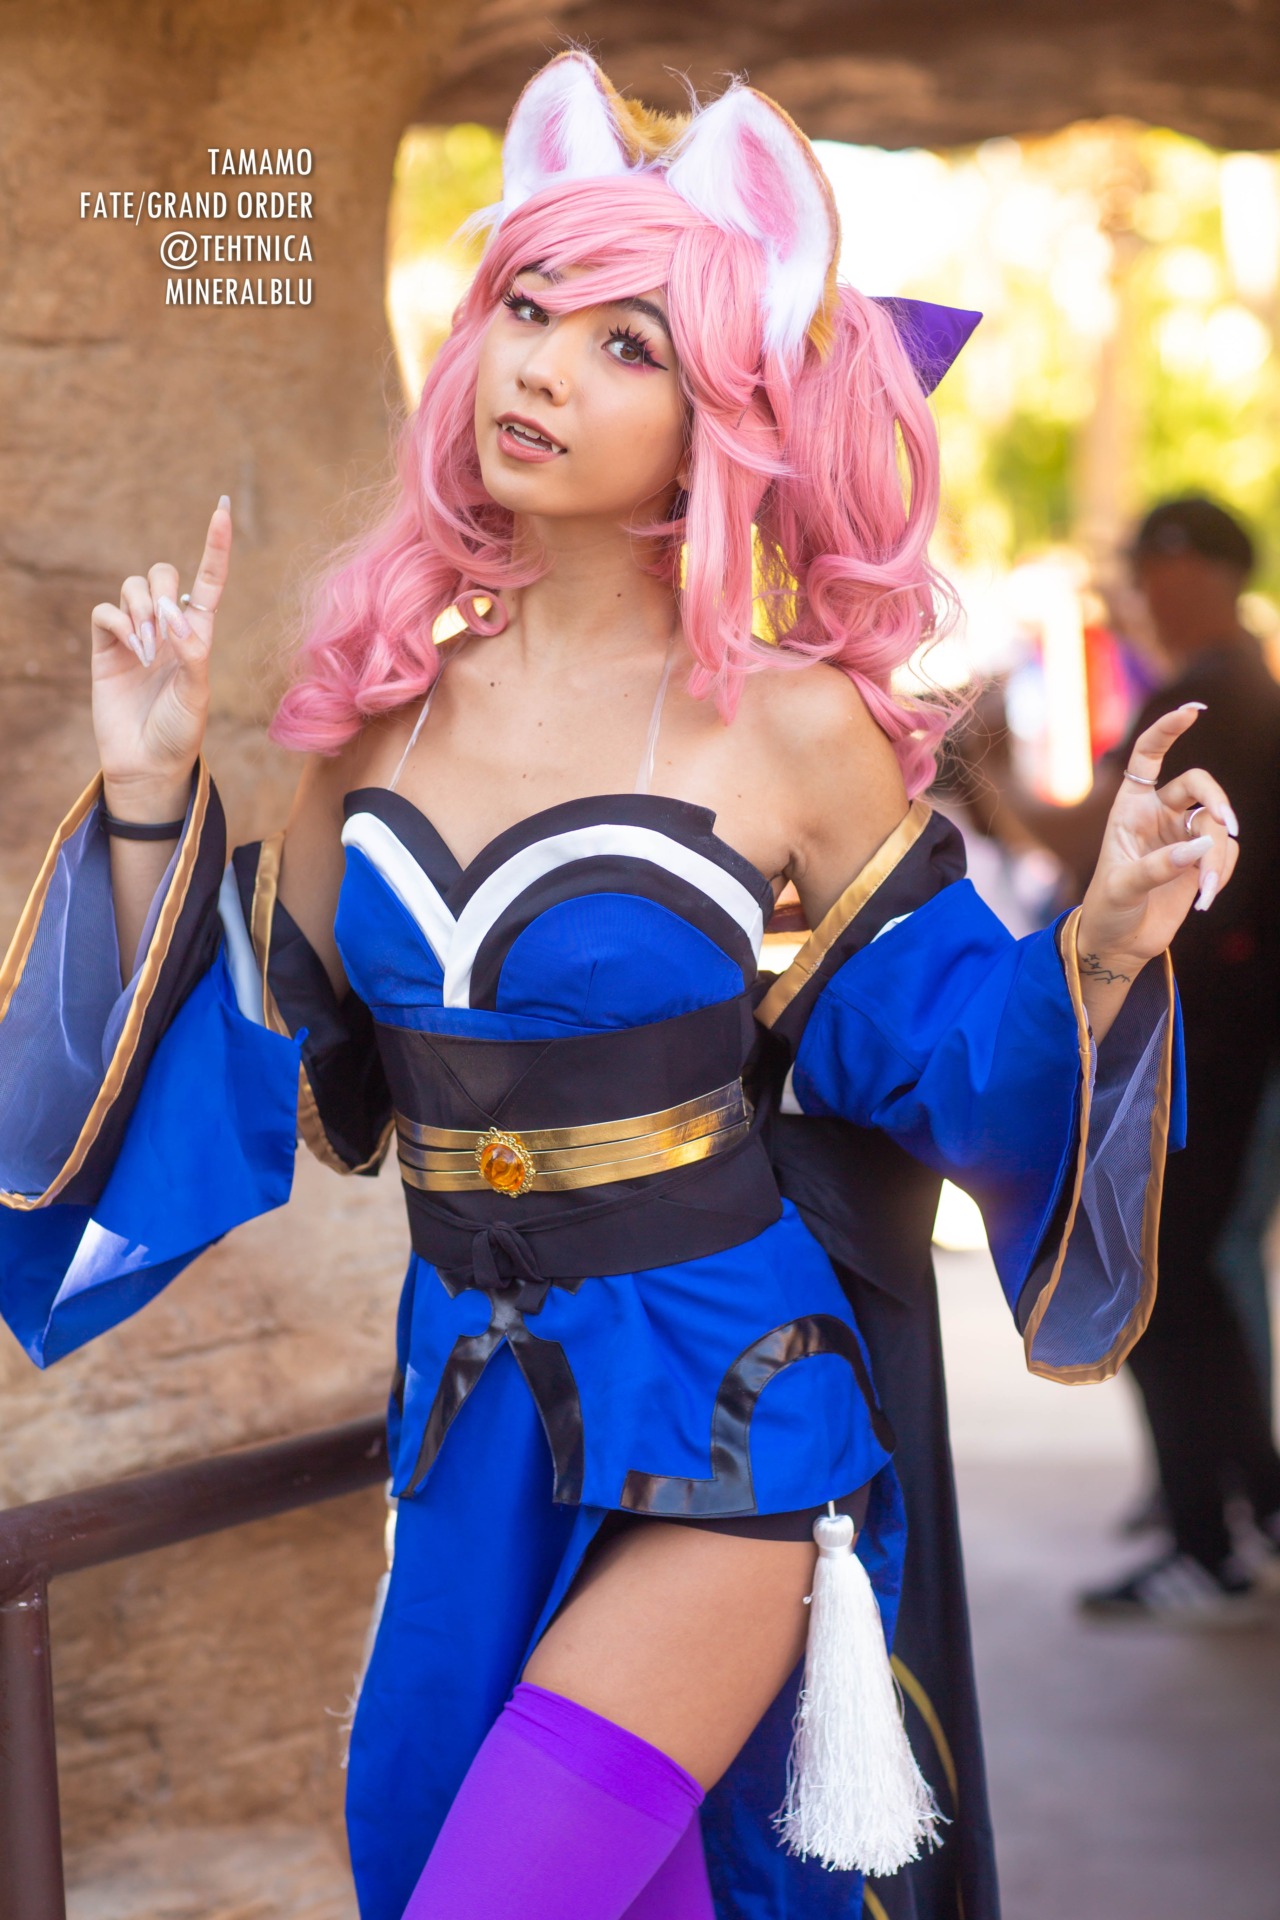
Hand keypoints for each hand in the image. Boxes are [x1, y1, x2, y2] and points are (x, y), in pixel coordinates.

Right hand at [90, 498, 230, 815]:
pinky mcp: (107, 647)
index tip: (222, 508)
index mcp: (199, 634)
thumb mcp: (198, 694)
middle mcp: (168, 627)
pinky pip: (105, 610)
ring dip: (139, 609)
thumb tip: (173, 614)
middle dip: (159, 589)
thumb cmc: (180, 732)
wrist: (148, 763)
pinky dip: (118, 622)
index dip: (216, 545)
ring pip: (132, 586)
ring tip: (146, 650)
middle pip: (161, 573)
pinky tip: (130, 649)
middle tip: (163, 632)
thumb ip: (192, 652)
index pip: (209, 580)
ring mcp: (135, 635)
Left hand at [1077, 703, 1237, 977]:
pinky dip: (1220, 874)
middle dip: (1217, 801)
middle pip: (1200, 786)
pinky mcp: (1201, 859)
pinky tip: (1204, 899)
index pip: (1148, 756)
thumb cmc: (1108, 909)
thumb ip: (1157, 867)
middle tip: (1227, 825)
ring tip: (1205, 891)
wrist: (1120, 943)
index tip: (1192, 712)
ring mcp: (1183, 835)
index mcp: (1129, 806)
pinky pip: (1225, 853)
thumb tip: (1199, 849)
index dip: (1168, 730)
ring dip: (1217, 857)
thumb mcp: (1121, 887)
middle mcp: (1159, 813)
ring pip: (1217, 827)